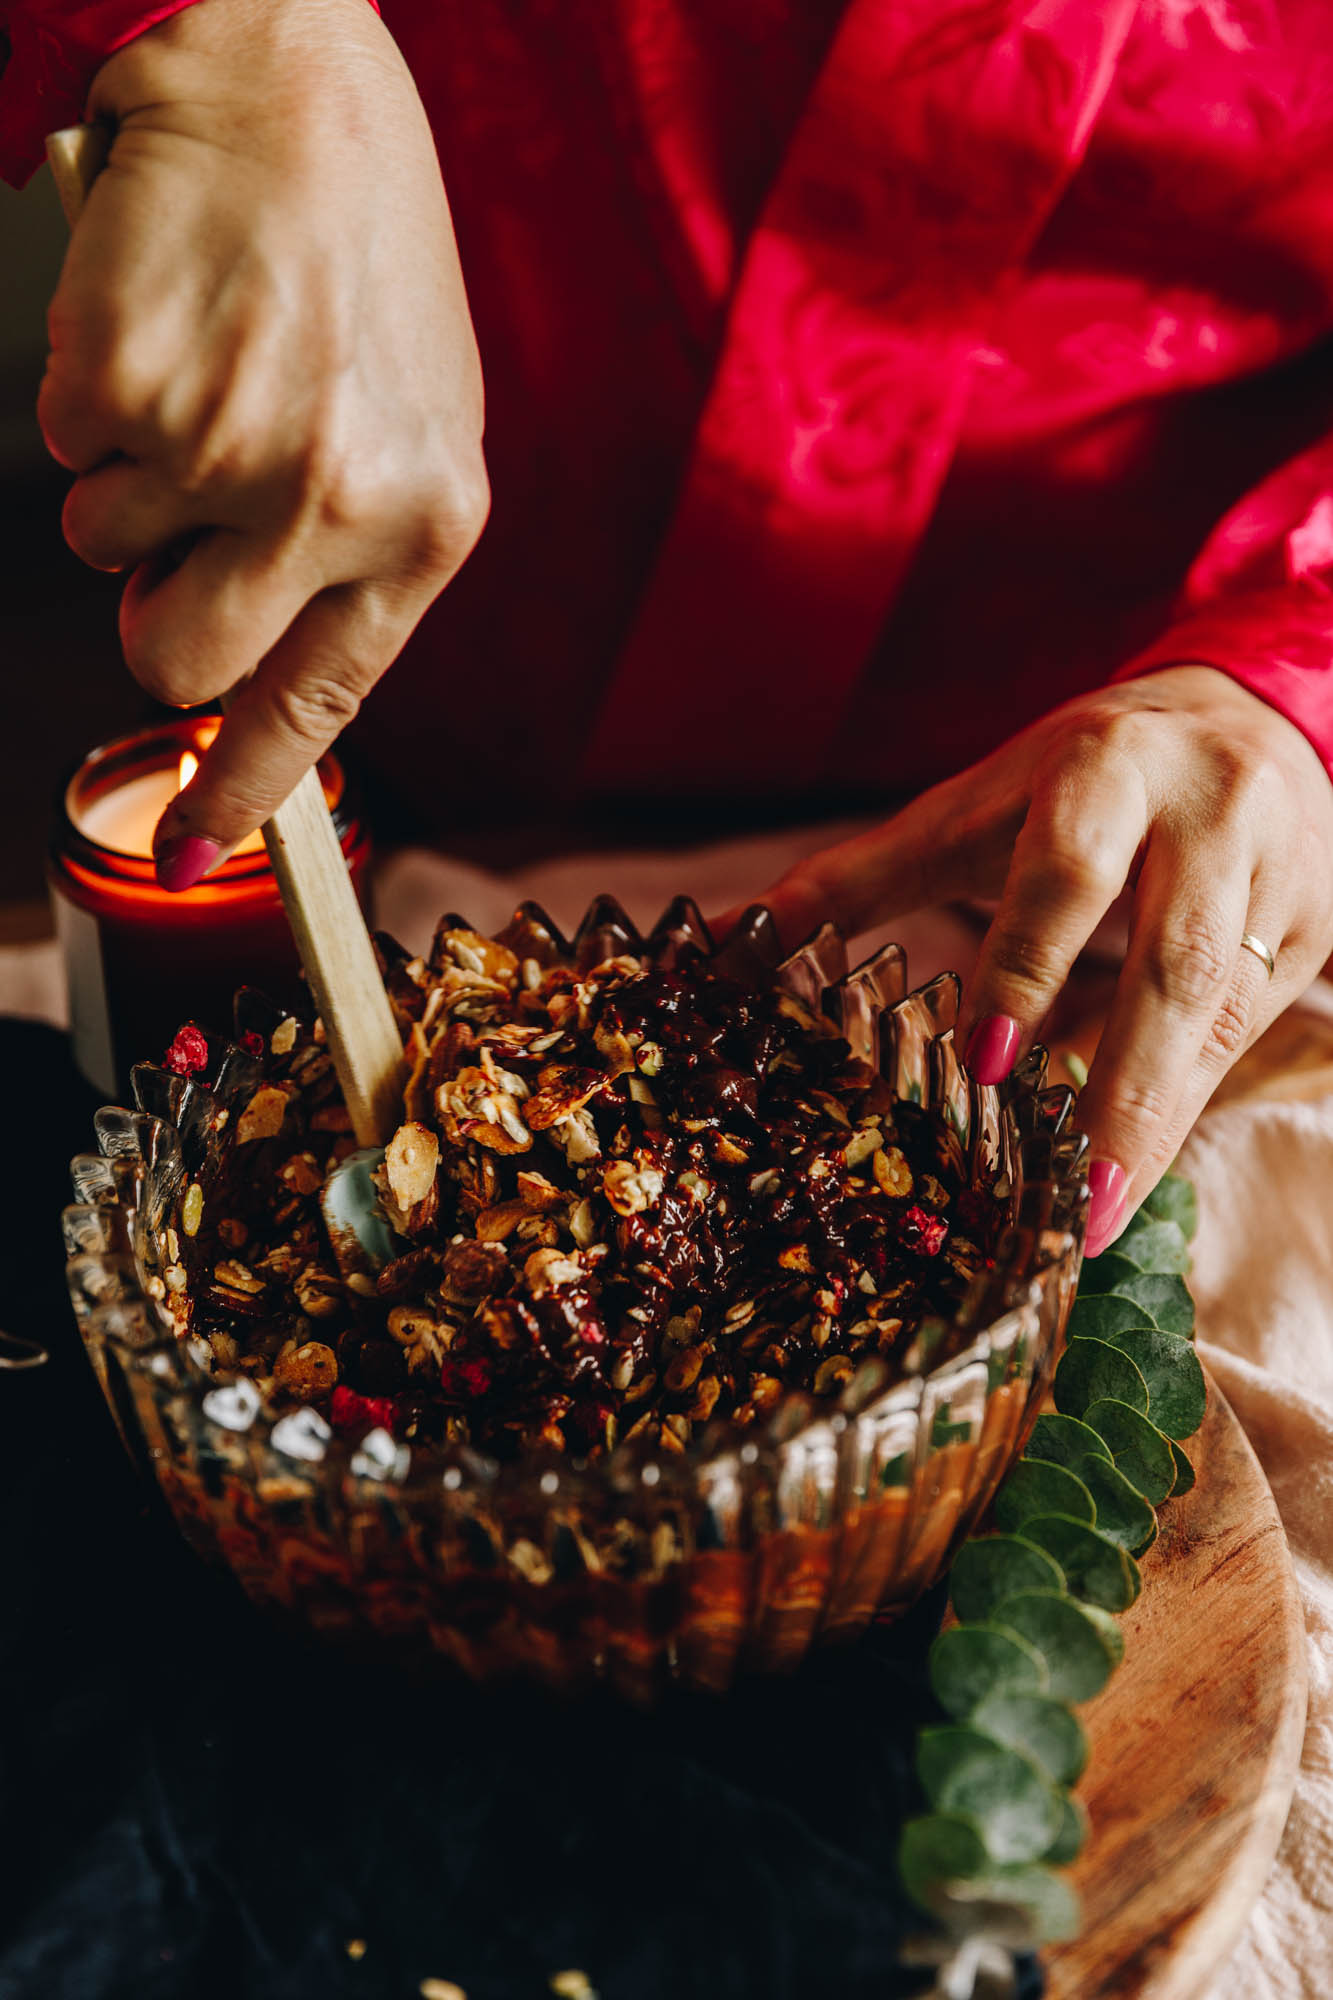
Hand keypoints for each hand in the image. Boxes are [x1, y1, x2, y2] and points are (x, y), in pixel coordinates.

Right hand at [39, 0, 487, 886]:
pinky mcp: (127, 389)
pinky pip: (64, 454)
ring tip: (204, 369)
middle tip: (192, 505)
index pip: (327, 704)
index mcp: (429, 520)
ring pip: (104, 552)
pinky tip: (163, 324)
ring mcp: (229, 448)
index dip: (243, 789)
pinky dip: (91, 400)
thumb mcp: (412, 423)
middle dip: (159, 602)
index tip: (193, 854)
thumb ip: (352, 558)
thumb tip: (256, 684)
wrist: (287, 81)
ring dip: (129, 480)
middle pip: (180, 660)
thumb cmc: (354, 255)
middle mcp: (339, 501)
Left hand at [746, 667, 1332, 1253]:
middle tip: (1071, 1199)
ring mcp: (1279, 877)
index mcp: (1109, 768)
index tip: (985, 1062)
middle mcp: (1211, 818)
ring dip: (1157, 1122)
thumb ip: (873, 870)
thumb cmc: (1087, 768)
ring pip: (1222, 1015)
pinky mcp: (1313, 931)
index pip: (1069, 872)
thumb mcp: (982, 799)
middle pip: (1176, 963)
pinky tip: (1126, 1171)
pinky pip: (1244, 1032)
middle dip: (1126, 1088)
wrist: (1250, 712)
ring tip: (1093, 1218)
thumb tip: (744, 930)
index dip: (1028, 964)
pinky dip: (1180, 1105)